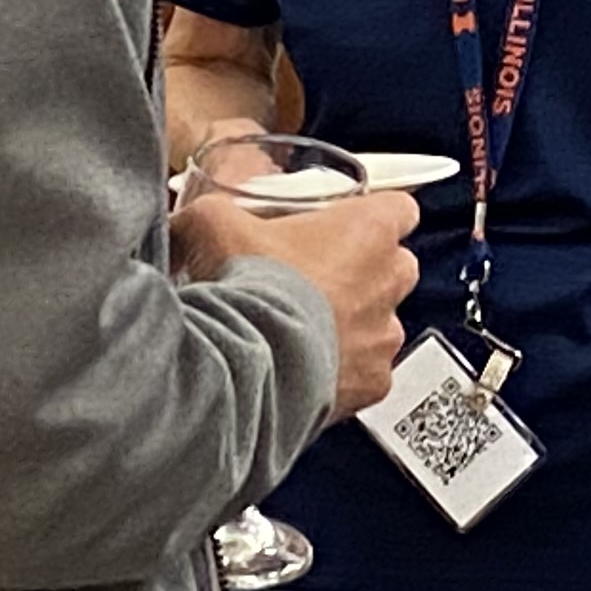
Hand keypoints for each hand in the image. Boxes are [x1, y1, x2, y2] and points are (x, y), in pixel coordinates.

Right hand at [177, 189, 419, 414]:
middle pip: (397, 265)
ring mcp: (385, 334)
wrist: (246, 362)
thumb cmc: (247, 287)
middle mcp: (390, 279)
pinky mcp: (374, 381)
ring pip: (384, 322)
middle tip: (318, 276)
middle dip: (367, 270)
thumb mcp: (213, 224)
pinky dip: (344, 372)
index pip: (400, 208)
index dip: (376, 215)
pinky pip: (368, 372)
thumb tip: (190, 222)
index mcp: (368, 229)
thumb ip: (213, 213)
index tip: (351, 223)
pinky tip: (308, 368)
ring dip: (354, 323)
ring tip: (306, 328)